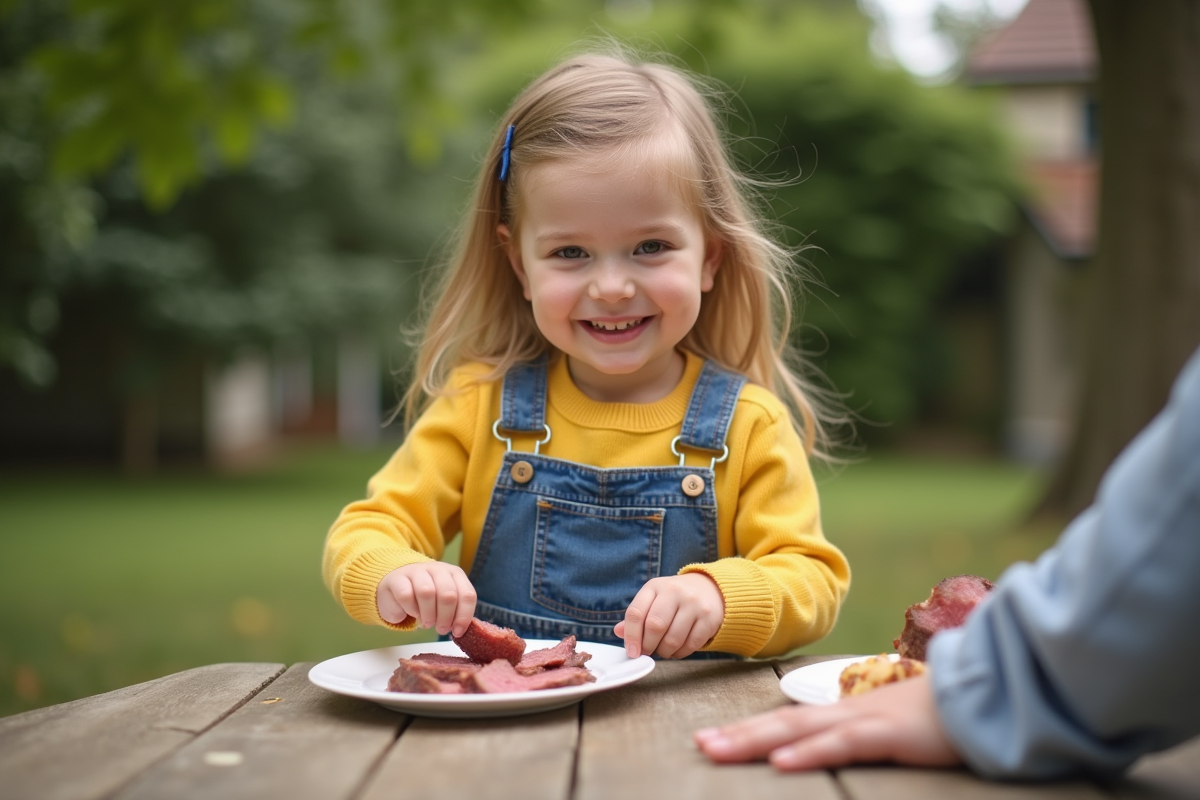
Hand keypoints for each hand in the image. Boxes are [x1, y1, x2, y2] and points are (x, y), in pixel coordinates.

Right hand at [376, 562, 476, 637]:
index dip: (464, 616)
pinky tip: (412, 613)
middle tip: (441, 629)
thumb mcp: (444, 601)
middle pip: (448, 595)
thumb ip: (455, 611)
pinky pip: (406, 595)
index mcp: (454, 574)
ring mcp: (417, 571)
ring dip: (428, 614)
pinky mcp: (397, 578)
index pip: (467, 594)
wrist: (396, 585)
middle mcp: (437, 569)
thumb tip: (460, 629)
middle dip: (446, 617)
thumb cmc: (424, 598)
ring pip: (427, 592)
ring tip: (427, 623)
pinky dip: (411, 609)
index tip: (457, 632)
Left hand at [613, 573, 723, 658]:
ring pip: (672, 639)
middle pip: (654, 626)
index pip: (636, 613)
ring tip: (663, 650)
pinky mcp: (709, 618)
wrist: (710, 589)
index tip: (632, 651)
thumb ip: (636, 616)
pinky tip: (677, 649)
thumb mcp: (653, 599)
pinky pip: (690, 645)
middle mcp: (675, 591)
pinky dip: (680, 653)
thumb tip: (618, 632)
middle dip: (648, 646)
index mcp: (655, 586)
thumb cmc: (674, 598)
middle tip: (648, 652)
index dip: (631, 636)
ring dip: (664, 652)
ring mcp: (694, 604)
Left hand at [693, 674, 960, 770]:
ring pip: (799, 732)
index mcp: (843, 713)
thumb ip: (859, 734)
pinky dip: (810, 754)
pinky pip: (842, 745)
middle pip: (780, 725)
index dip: (748, 731)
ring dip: (755, 742)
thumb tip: (832, 743)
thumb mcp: (889, 727)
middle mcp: (844, 713)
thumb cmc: (937, 717)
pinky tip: (781, 763)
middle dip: (737, 735)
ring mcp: (863, 721)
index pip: (786, 724)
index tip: (713, 738)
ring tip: (718, 750)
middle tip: (698, 743)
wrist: (982, 694)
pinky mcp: (886, 735)